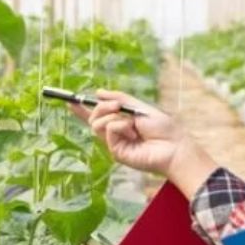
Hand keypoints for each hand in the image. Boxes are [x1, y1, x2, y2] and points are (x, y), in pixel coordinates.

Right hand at [70, 91, 215, 195]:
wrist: (173, 146)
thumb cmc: (163, 128)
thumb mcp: (139, 107)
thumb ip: (119, 98)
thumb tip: (98, 92)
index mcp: (121, 122)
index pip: (97, 115)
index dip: (82, 109)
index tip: (71, 101)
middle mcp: (116, 133)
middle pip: (93, 117)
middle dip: (101, 107)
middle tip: (116, 105)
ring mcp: (115, 143)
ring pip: (96, 124)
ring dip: (111, 116)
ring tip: (130, 121)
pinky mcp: (116, 152)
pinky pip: (108, 131)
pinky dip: (119, 126)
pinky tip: (132, 132)